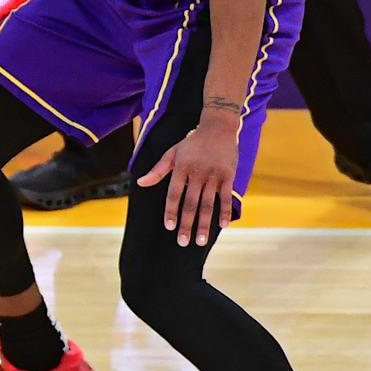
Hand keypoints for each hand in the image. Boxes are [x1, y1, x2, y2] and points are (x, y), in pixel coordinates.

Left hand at [136, 116, 239, 247]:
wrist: (218, 128)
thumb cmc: (191, 143)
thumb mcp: (172, 153)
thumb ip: (157, 170)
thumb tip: (141, 183)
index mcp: (181, 168)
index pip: (174, 194)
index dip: (171, 211)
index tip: (169, 227)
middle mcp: (197, 173)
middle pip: (191, 203)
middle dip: (187, 224)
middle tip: (183, 242)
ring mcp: (214, 175)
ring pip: (208, 203)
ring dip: (204, 223)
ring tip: (200, 241)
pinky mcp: (228, 175)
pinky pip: (225, 197)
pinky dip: (224, 211)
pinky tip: (222, 226)